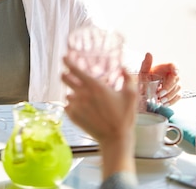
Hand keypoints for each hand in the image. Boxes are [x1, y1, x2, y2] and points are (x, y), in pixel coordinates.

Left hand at [62, 56, 136, 179]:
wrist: (115, 139)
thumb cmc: (124, 117)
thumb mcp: (131, 95)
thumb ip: (128, 78)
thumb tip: (123, 67)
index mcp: (95, 86)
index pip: (74, 69)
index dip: (68, 61)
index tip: (65, 57)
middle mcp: (82, 94)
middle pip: (64, 78)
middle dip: (65, 75)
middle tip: (69, 75)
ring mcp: (75, 105)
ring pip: (68, 94)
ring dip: (74, 94)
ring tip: (87, 101)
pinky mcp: (72, 116)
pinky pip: (68, 106)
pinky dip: (74, 106)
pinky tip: (85, 111)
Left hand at [139, 52, 180, 105]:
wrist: (144, 89)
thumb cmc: (145, 79)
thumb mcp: (143, 72)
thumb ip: (146, 64)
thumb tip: (148, 53)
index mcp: (165, 68)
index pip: (174, 65)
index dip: (176, 68)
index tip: (175, 72)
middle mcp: (173, 75)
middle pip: (176, 79)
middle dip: (168, 88)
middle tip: (159, 94)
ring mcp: (176, 84)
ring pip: (177, 89)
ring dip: (169, 96)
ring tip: (159, 100)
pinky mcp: (176, 93)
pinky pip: (178, 97)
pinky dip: (171, 101)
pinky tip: (164, 104)